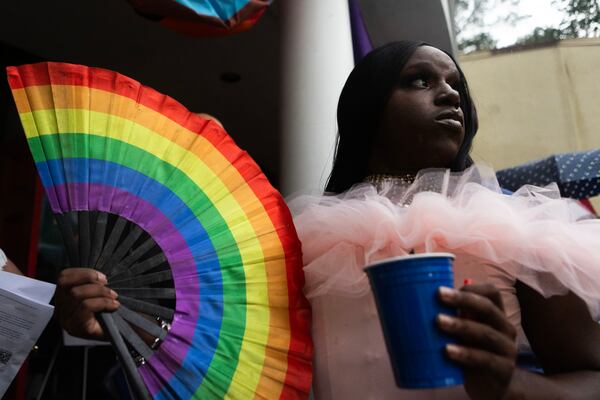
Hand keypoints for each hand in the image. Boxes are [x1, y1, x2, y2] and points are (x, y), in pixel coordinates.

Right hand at [55, 268, 119, 339]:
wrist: (126, 330)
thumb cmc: (111, 309)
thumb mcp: (98, 292)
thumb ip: (89, 281)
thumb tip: (92, 270)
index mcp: (63, 300)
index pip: (62, 278)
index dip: (82, 272)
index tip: (101, 276)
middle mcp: (61, 311)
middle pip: (66, 284)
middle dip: (89, 279)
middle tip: (107, 283)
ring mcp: (67, 321)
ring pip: (76, 294)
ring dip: (99, 292)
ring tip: (113, 296)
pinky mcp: (77, 328)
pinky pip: (85, 306)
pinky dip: (103, 302)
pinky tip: (114, 306)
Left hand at [437, 283, 516, 399]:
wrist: (491, 388)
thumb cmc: (472, 353)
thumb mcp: (464, 334)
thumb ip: (453, 317)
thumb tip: (417, 301)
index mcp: (496, 315)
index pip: (491, 292)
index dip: (470, 288)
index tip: (442, 289)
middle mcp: (505, 328)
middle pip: (488, 308)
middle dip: (462, 300)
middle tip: (439, 296)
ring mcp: (507, 349)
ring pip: (486, 333)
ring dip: (461, 325)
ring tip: (438, 322)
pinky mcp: (504, 370)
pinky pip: (486, 359)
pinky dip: (466, 353)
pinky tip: (448, 351)